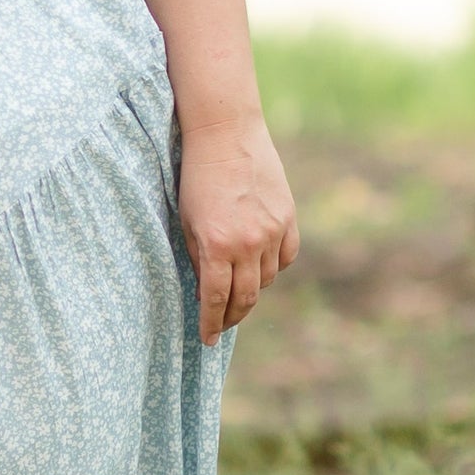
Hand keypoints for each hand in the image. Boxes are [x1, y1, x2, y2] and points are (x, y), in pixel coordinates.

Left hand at [177, 111, 297, 343]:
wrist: (225, 134)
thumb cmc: (196, 177)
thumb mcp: (186, 221)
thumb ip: (197, 257)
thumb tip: (206, 290)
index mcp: (216, 246)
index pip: (216, 300)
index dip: (211, 324)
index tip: (206, 340)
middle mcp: (248, 243)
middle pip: (246, 298)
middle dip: (232, 317)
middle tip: (221, 325)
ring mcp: (272, 231)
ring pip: (267, 279)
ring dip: (252, 289)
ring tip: (237, 289)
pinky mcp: (288, 218)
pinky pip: (285, 257)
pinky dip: (273, 266)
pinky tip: (260, 266)